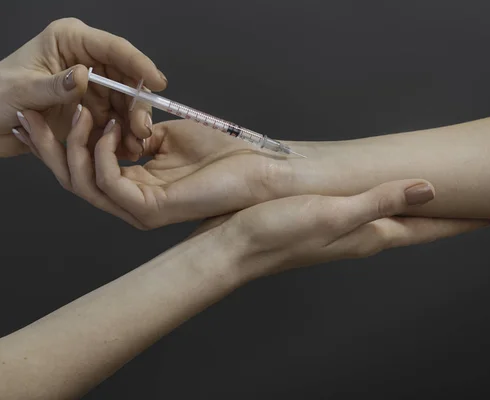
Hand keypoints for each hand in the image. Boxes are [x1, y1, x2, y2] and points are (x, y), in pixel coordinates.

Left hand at [0, 18, 166, 157]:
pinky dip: (121, 136)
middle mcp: (85, 61)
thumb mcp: (22, 90)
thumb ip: (55, 84)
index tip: (157, 82)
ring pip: (125, 103)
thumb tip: (84, 75)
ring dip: (132, 125)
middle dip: (137, 105)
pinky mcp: (90, 108)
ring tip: (134, 146)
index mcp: (70, 42)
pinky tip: (125, 150)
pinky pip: (114, 121)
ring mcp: (90, 86)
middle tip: (142, 129)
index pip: (113, 49)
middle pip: (126, 79)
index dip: (139, 64)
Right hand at [20, 106, 296, 227]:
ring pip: (84, 184)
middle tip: (30, 116)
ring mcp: (139, 209)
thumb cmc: (220, 153)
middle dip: (49, 147)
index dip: (59, 144)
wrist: (255, 166)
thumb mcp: (168, 137)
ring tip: (80, 113)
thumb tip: (116, 126)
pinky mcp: (149, 209)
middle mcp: (132, 202)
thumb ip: (138, 136)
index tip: (40, 114)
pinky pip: (109, 181)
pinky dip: (103, 151)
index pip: (84, 170)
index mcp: (136, 186)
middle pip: (73, 180)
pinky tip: (111, 129)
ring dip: (74, 146)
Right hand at [192, 180, 489, 280]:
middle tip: (474, 201)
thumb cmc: (281, 231)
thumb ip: (382, 200)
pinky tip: (385, 194)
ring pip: (396, 219)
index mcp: (372, 234)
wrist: (237, 247)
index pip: (428, 229)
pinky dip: (390, 203)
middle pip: (417, 226)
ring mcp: (346, 231)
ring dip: (420, 210)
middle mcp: (364, 236)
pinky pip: (372, 212)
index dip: (461, 221)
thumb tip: (431, 189)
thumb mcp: (336, 212)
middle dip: (448, 216)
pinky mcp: (327, 223)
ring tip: (440, 198)